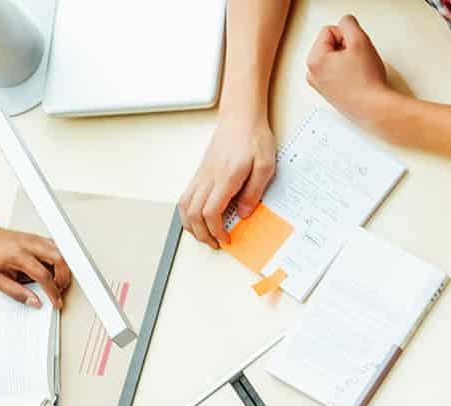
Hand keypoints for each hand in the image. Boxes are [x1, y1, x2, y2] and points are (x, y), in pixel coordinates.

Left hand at [0, 225, 69, 308]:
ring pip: (60, 252)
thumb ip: (16, 293)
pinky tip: (55, 270)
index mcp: (18, 255)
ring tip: (57, 282)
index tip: (55, 301)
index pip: (43, 274)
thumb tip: (34, 302)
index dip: (52, 291)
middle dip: (63, 278)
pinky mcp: (38, 238)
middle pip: (58, 259)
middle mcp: (29, 244)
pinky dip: (60, 260)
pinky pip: (56, 248)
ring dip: (64, 269)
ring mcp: (35, 239)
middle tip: (59, 290)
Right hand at [180, 110, 275, 247]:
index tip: (225, 238)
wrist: (241, 117)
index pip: (211, 212)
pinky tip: (196, 218)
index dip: (216, 230)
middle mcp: (209, 177)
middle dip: (202, 234)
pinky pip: (185, 197)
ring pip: (184, 206)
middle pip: (193, 213)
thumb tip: (243, 214)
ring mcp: (201, 175)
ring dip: (191, 225)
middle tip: (215, 243)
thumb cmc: (253, 137)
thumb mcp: (265, 166)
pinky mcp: (200, 173)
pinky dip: (187, 213)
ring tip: (203, 235)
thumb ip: (254, 192)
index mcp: (226, 177)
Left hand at [306, 16, 396, 129]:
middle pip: (330, 44)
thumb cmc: (366, 81)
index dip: (347, 36)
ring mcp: (319, 84)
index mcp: (314, 60)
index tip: (355, 50)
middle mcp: (312, 74)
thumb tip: (345, 22)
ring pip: (335, 57)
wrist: (373, 108)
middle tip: (358, 61)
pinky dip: (347, 71)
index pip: (329, 31)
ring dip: (348, 59)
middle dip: (346, 48)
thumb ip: (349, 24)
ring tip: (357, 71)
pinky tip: (356, 79)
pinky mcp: (329, 92)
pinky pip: (337, 71)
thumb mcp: (360, 40)